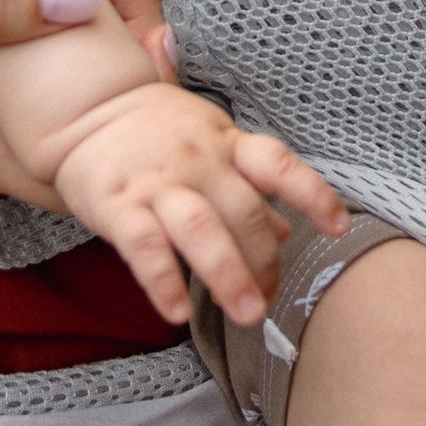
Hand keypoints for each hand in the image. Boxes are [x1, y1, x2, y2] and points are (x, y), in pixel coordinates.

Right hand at [47, 82, 350, 330]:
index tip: (339, 227)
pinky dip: (163, 281)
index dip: (313, 194)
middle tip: (270, 302)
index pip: (279, 165)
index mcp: (227, 144)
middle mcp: (198, 161)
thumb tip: (289, 230)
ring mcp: (158, 181)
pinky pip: (144, 247)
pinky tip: (177, 313)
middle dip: (264, 262)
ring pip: (201, 228)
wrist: (86, 110)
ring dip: (228, 275)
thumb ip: (249, 188)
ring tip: (248, 315)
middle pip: (243, 212)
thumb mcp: (213, 145)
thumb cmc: (159, 134)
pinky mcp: (116, 203)